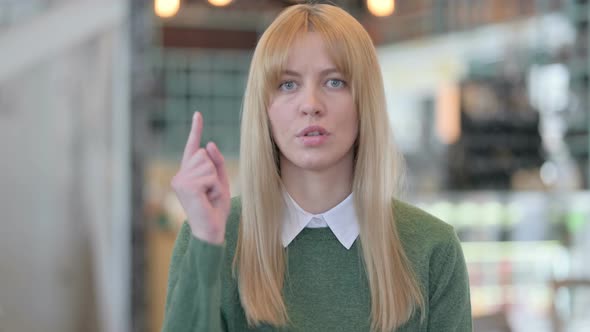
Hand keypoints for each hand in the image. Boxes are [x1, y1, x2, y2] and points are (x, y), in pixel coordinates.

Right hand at [170, 112, 230, 243]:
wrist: (211, 231)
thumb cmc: (216, 210)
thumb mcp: (221, 183)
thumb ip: (217, 163)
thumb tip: (209, 144)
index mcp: (188, 173)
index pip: (192, 147)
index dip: (196, 130)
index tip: (198, 114)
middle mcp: (180, 175)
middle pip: (204, 155)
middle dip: (214, 173)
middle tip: (211, 193)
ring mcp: (180, 180)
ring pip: (207, 164)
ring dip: (215, 181)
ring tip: (209, 197)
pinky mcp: (185, 186)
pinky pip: (209, 175)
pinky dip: (214, 187)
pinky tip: (207, 199)